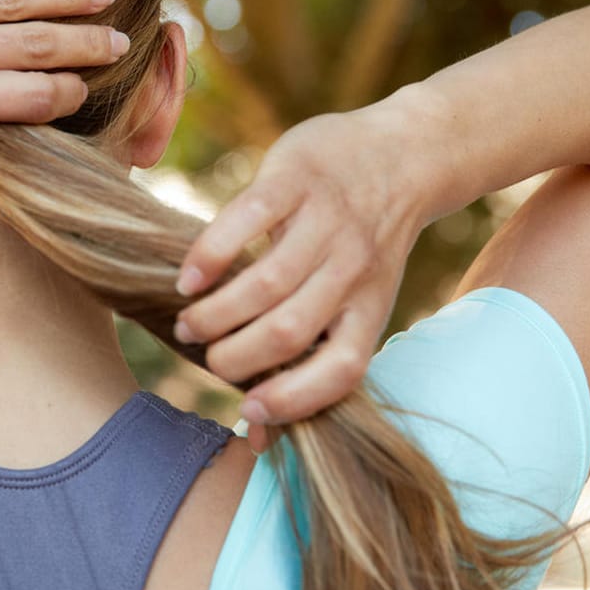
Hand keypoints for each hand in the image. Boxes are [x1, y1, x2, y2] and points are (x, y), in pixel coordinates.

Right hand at [172, 108, 429, 450]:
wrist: (402, 155)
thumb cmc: (362, 243)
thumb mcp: (359, 300)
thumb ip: (313, 353)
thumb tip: (255, 435)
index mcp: (370, 307)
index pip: (339, 369)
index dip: (293, 399)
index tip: (246, 410)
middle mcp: (353, 269)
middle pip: (287, 330)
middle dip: (233, 355)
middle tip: (202, 352)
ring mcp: (326, 222)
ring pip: (264, 283)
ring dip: (215, 312)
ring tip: (187, 320)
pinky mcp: (296, 179)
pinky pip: (246, 220)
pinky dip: (210, 255)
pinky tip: (188, 276)